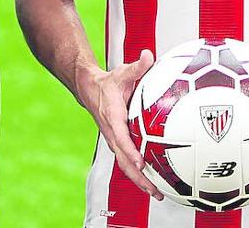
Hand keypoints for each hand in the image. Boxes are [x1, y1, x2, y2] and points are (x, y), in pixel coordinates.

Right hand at [74, 50, 161, 199]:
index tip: (141, 162)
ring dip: (140, 180)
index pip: (121, 138)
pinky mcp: (118, 143)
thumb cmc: (109, 82)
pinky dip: (139, 172)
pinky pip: (128, 160)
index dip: (130, 151)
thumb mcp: (122, 72)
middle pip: (124, 161)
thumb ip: (137, 66)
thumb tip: (148, 55)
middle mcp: (112, 134)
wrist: (90, 90)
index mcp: (113, 118)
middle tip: (155, 190)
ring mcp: (114, 141)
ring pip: (126, 165)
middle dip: (139, 177)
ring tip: (157, 193)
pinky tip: (154, 180)